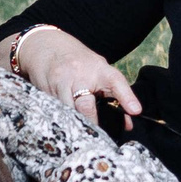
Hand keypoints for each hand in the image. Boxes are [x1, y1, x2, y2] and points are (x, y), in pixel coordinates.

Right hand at [17, 28, 142, 126]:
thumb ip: (114, 94)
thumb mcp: (99, 71)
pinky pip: (56, 112)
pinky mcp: (46, 92)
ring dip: (75, 124)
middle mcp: (80, 75)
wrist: (46, 45)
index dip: (127, 97)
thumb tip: (128, 124)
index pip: (116, 82)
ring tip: (80, 134)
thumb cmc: (80, 62)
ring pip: (68, 113)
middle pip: (86, 106)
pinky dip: (62, 119)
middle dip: (91, 122)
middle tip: (97, 136)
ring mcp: (61, 83)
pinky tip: (65, 122)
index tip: (135, 111)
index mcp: (99, 69)